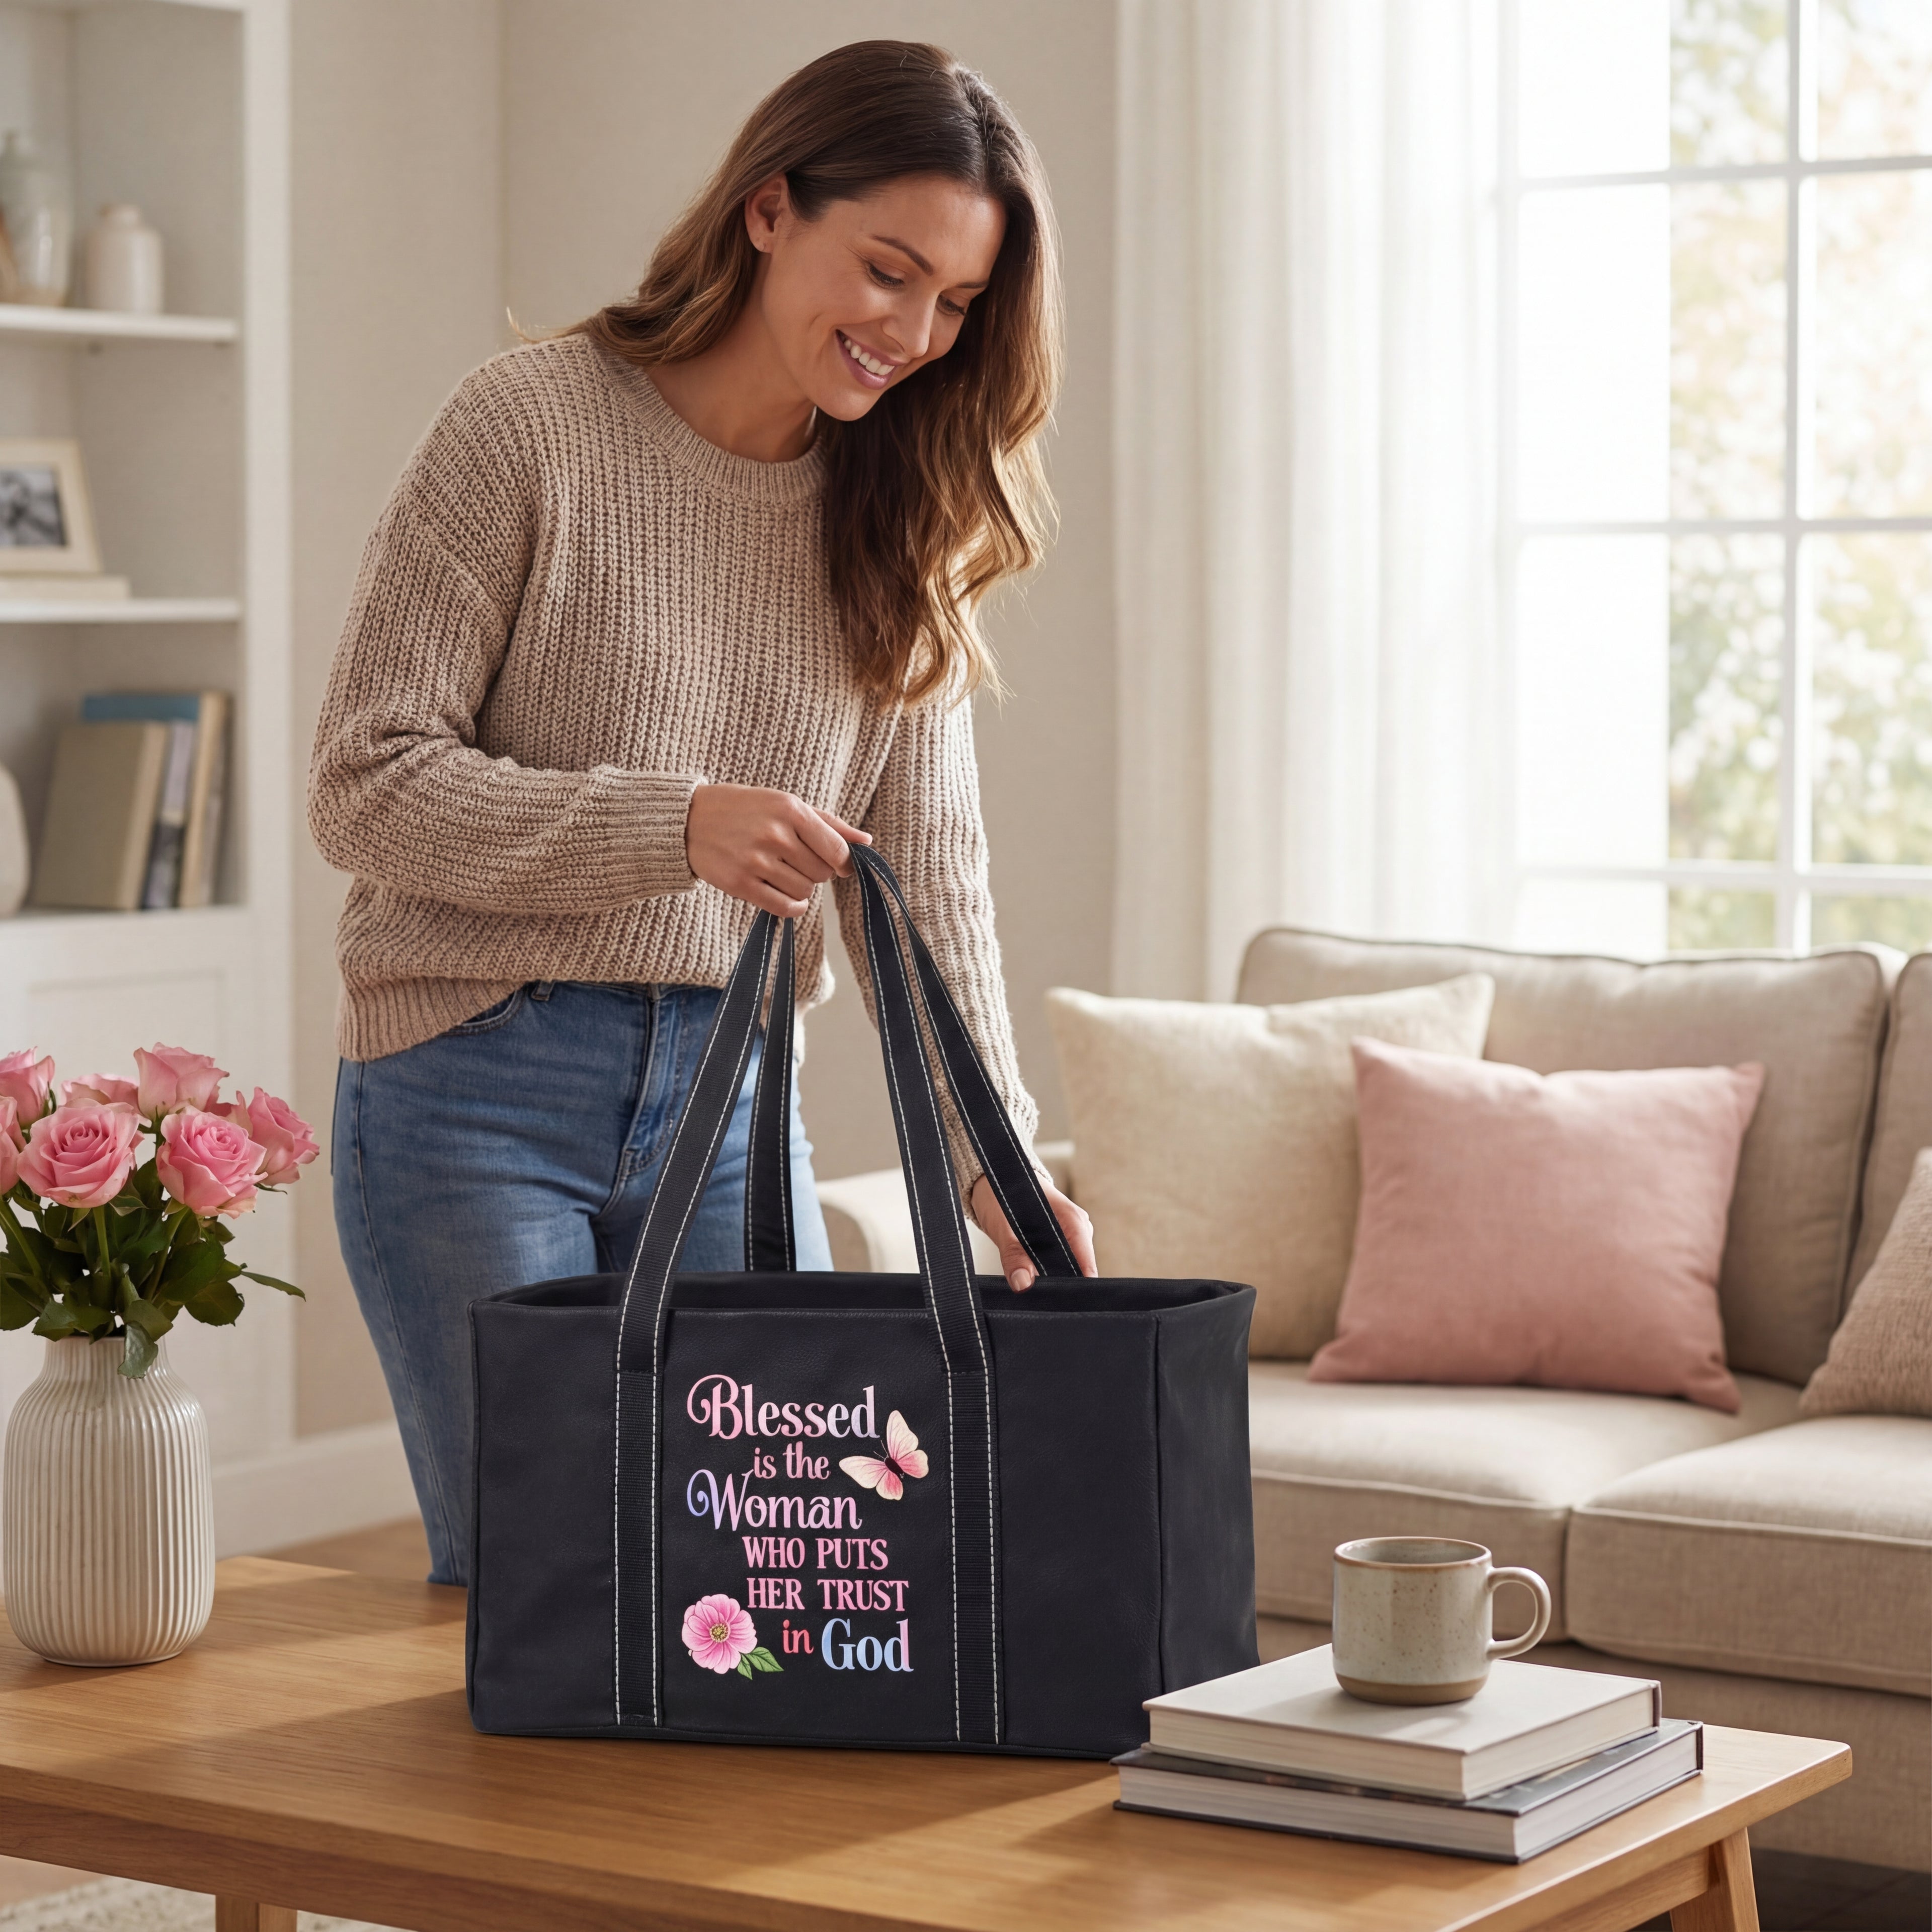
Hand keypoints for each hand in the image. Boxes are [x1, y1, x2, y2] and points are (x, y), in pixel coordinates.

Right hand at [685, 784, 870, 916]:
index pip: (837, 850)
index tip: (838, 865)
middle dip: (815, 871)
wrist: (688, 820)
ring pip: (804, 891)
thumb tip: (867, 842)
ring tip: (781, 872)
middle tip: (795, 861)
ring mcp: (755, 860)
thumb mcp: (785, 804)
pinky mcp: (740, 883)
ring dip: (800, 888)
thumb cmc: (745, 810)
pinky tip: (784, 894)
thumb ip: (828, 824)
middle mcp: (774, 834)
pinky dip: (792, 906)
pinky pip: (784, 907)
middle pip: (822, 873)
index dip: (843, 863)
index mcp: (790, 809)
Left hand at [970, 1175, 1096, 1291]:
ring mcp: (1069, 1235)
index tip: (1062, 1302)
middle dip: (1061, 1286)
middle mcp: (1077, 1228)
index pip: (1087, 1263)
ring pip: (1067, 1269)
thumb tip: (1023, 1284)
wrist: (992, 1178)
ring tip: (1033, 1289)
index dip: (1077, 1286)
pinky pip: (1057, 1263)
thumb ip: (1013, 1255)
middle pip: (1078, 1269)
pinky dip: (1045, 1273)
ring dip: (1051, 1280)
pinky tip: (1031, 1278)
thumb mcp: (1002, 1225)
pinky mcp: (1057, 1240)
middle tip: (1040, 1298)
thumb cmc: (1000, 1192)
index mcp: (1073, 1220)